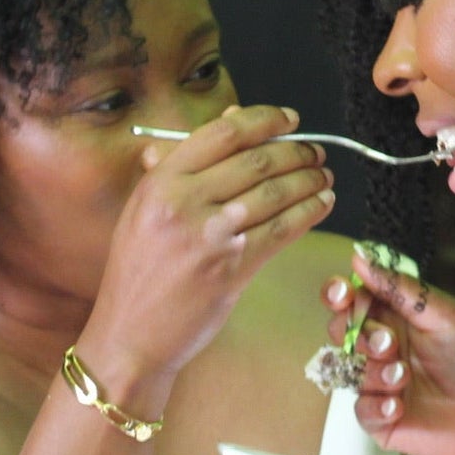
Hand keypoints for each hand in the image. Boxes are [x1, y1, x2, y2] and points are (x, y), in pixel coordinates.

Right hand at [87, 106, 333, 383]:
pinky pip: (283, 230)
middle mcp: (183, 203)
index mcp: (160, 181)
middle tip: (316, 152)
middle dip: (297, 153)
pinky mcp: (233, 268)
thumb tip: (232, 120)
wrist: (130, 334)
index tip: (290, 120)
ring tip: (324, 176)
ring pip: (276, 194)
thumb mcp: (146, 208)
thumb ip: (183, 165)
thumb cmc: (140, 269)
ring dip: (310, 181)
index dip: (265, 121)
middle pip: (257, 162)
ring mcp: (210, 237)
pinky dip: (309, 213)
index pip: (223, 135)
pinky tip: (322, 204)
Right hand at [321, 246, 454, 454]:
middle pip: (344, 332)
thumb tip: (360, 257)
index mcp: (400, 318)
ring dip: (373, 372)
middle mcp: (386, 349)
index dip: (340, 293)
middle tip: (388, 343)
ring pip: (349, 371)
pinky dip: (376, 407)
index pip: (356, 299)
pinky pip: (361, 410)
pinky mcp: (384, 419)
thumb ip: (401, 288)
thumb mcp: (446, 316)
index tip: (342, 293)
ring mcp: (383, 384)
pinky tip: (398, 406)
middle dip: (359, 335)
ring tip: (403, 377)